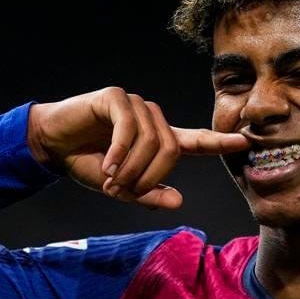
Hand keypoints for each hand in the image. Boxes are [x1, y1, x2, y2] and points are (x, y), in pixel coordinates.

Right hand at [27, 87, 248, 208]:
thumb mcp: (120, 187)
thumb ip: (147, 194)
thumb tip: (178, 201)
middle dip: (149, 176)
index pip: (195, 140)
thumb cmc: (87, 163)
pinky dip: (119, 151)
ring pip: (151, 139)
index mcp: (158, 139)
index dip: (219, 142)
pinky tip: (106, 165)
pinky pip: (128, 126)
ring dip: (131, 167)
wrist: (53, 145)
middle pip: (171, 148)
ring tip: (110, 178)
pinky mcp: (115, 98)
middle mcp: (151, 119)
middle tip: (122, 190)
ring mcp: (135, 106)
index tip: (246, 141)